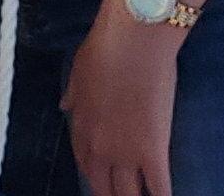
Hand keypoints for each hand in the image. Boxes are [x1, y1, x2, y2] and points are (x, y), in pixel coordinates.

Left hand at [61, 6, 184, 195]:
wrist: (133, 43)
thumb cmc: (105, 49)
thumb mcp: (79, 72)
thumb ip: (73, 95)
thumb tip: (65, 106)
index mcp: (80, 128)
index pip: (85, 164)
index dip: (95, 175)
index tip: (102, 180)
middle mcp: (98, 148)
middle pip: (102, 186)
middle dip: (110, 195)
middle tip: (119, 195)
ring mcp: (126, 153)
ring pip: (128, 193)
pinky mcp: (153, 152)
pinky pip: (158, 186)